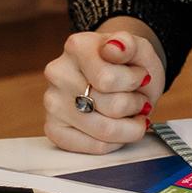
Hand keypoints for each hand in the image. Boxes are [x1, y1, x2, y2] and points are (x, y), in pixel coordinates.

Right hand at [44, 22, 165, 154]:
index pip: (109, 79)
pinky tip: (118, 128)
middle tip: (136, 97)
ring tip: (130, 112)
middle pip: (112, 107)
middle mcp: (58, 73)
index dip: (135, 81)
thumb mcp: (139, 48)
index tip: (139, 75)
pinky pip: (94, 147)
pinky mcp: (53, 129)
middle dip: (136, 105)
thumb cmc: (128, 65)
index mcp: (77, 47)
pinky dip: (115, 142)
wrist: (119, 77)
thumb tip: (115, 47)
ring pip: (105, 131)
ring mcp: (52, 102)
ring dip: (130, 126)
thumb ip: (130, 45)